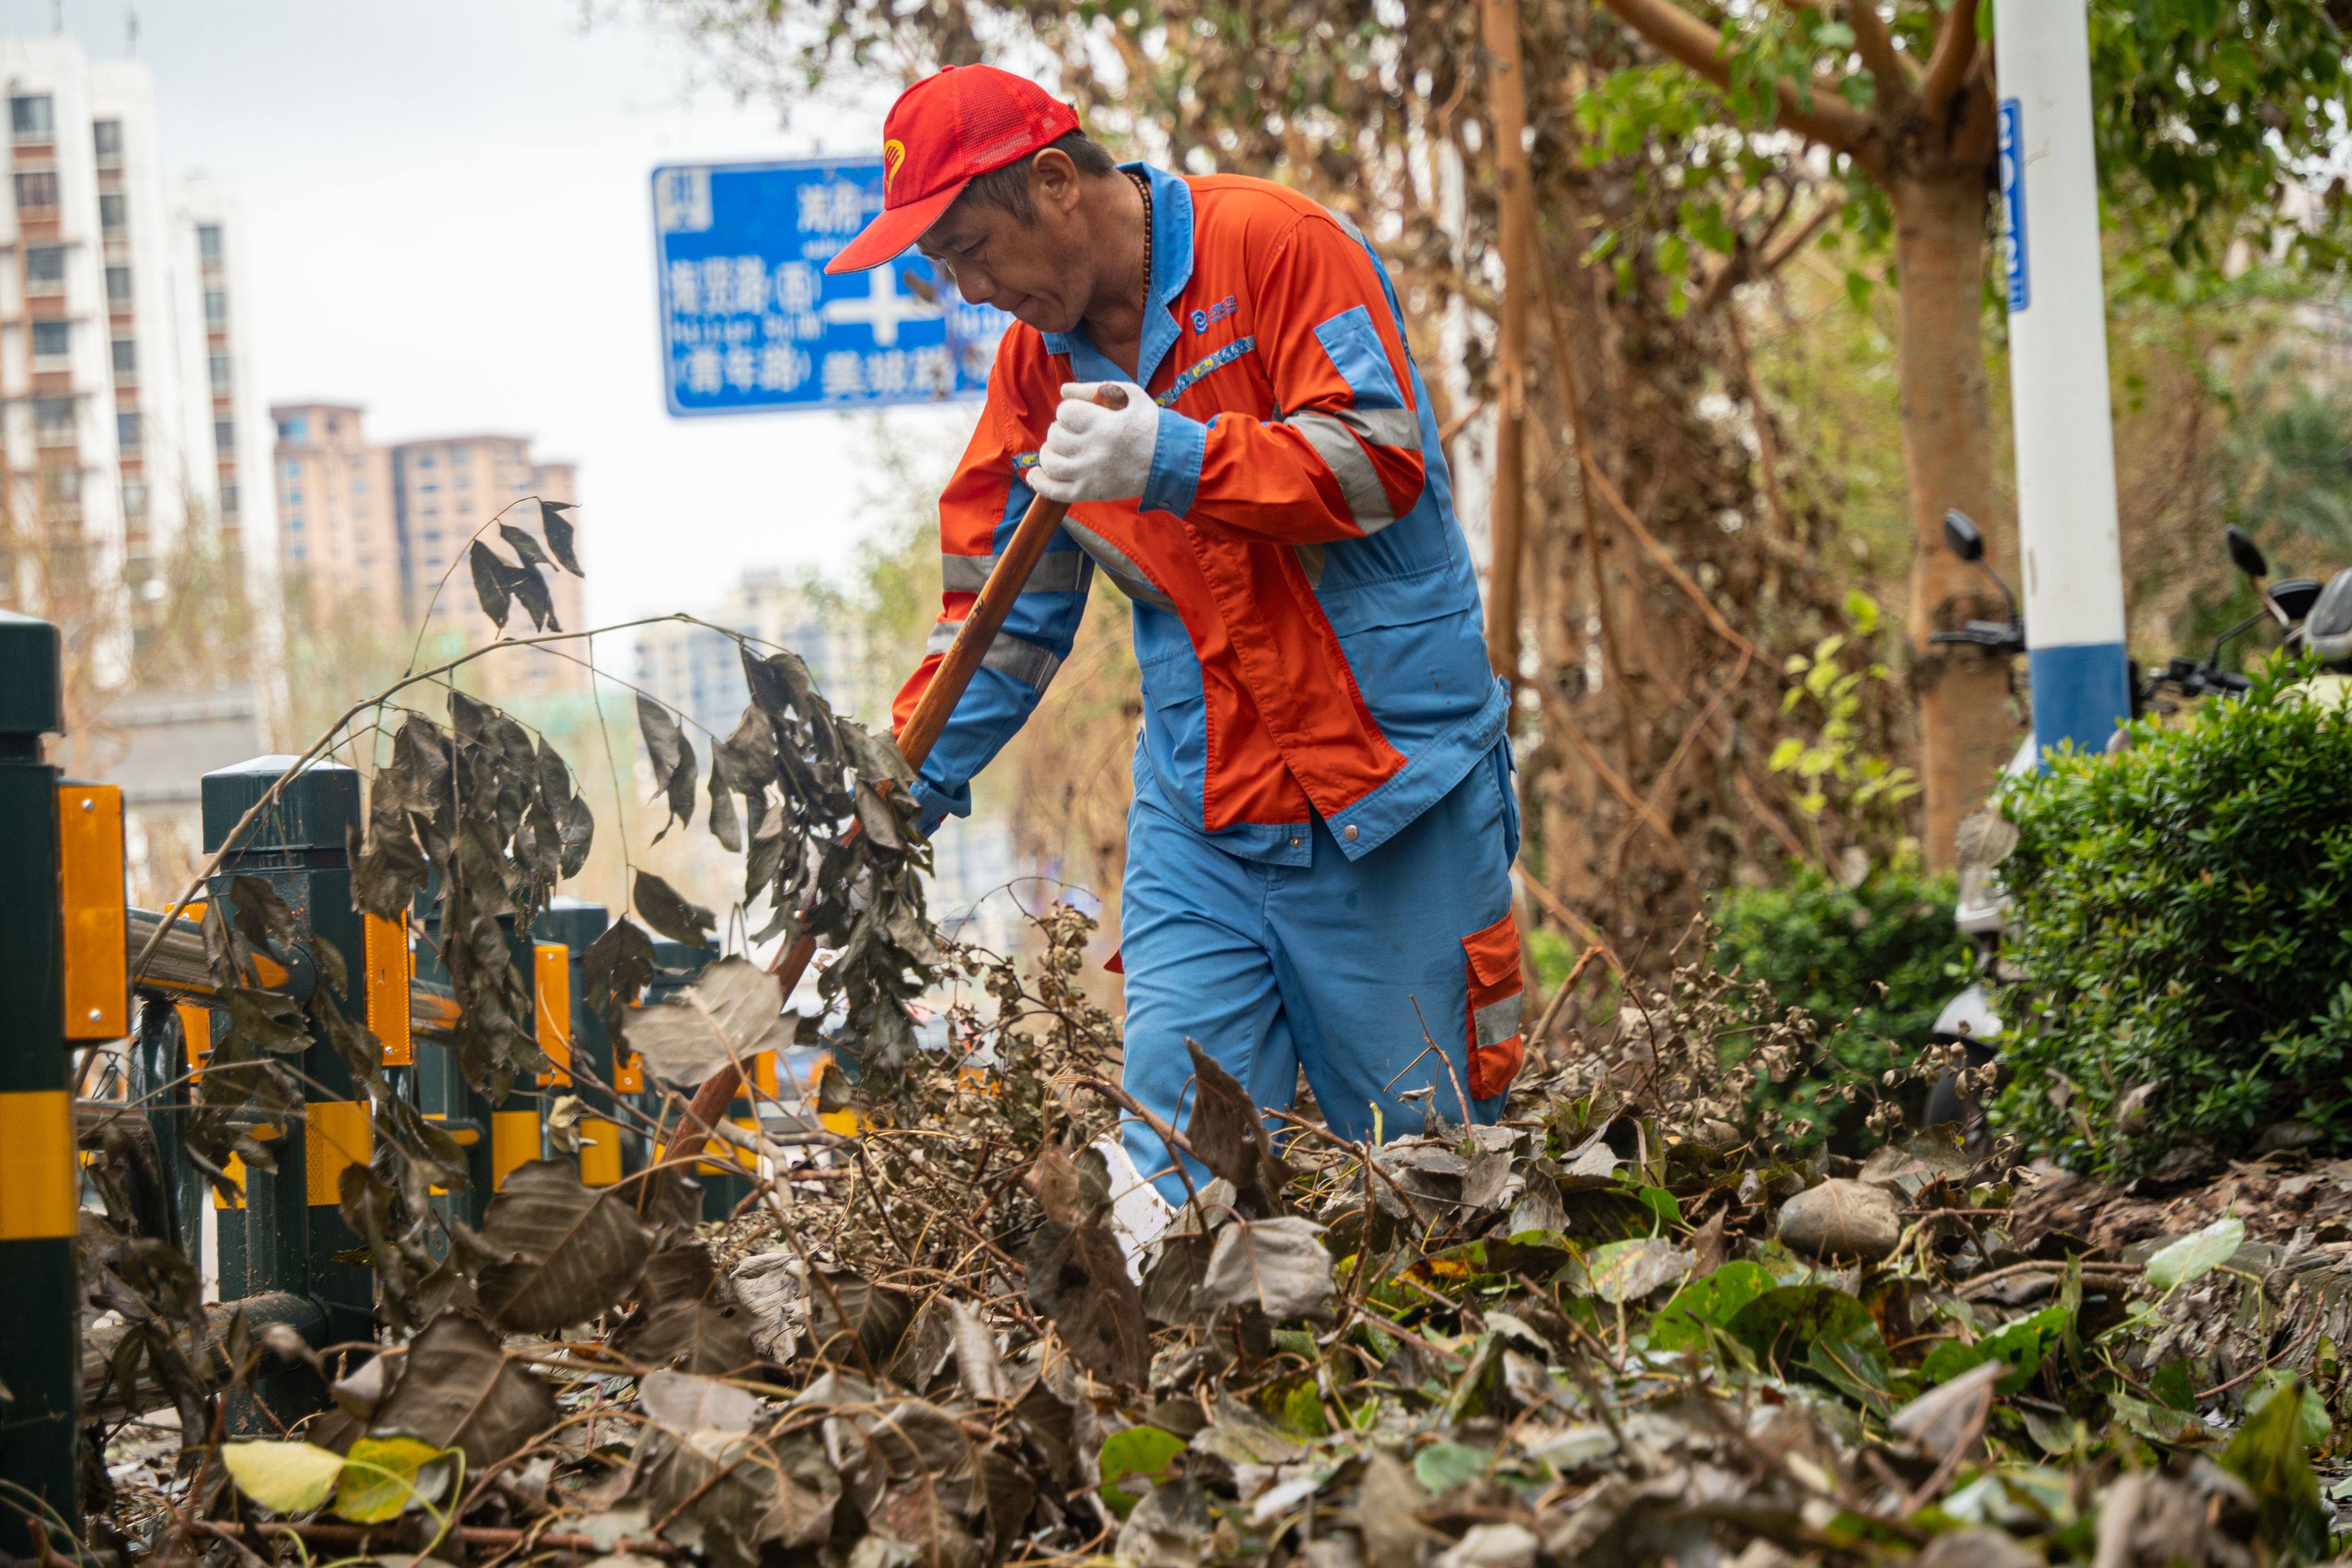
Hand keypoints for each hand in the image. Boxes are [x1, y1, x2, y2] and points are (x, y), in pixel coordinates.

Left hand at [1030, 381, 1155, 504]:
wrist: (1169, 461)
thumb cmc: (1148, 423)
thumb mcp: (1128, 395)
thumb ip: (1094, 388)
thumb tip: (1064, 389)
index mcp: (1102, 424)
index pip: (1064, 412)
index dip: (1068, 410)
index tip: (1079, 414)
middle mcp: (1093, 450)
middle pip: (1054, 436)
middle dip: (1060, 431)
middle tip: (1074, 433)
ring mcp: (1090, 474)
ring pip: (1050, 461)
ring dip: (1050, 452)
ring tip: (1060, 449)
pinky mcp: (1090, 492)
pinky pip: (1054, 491)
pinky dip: (1039, 483)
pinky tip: (1035, 475)